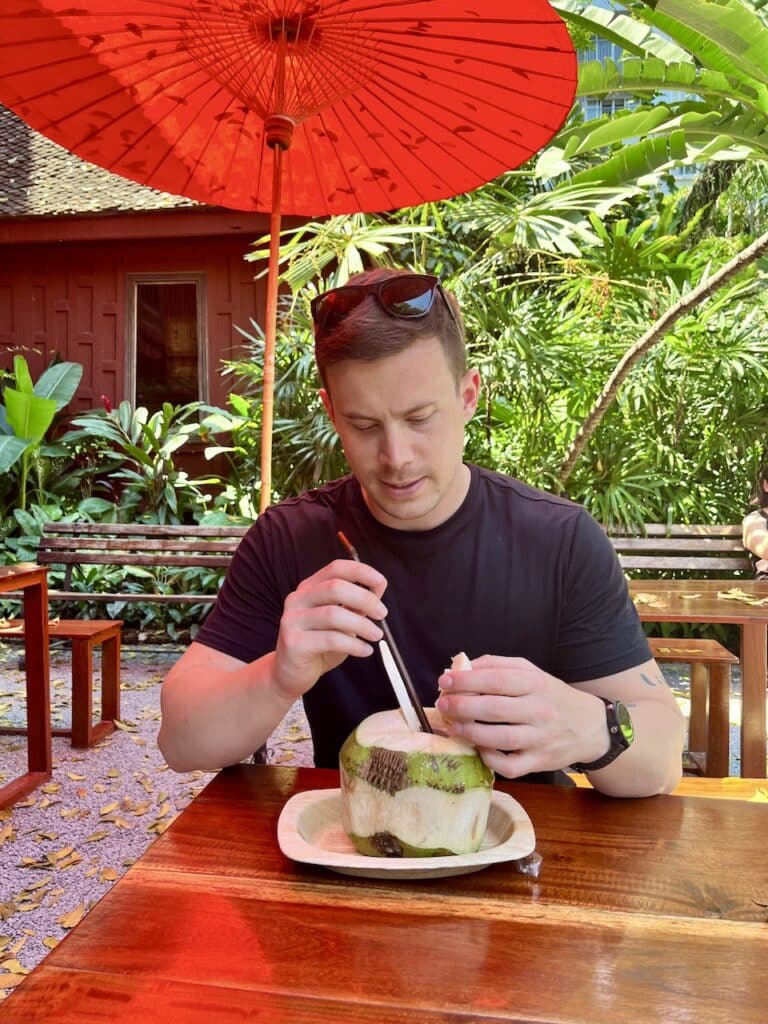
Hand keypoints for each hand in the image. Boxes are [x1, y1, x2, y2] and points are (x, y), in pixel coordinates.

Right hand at [272, 558, 386, 699]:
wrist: (290, 674)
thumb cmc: (320, 646)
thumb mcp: (342, 622)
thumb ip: (356, 605)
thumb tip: (379, 586)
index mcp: (309, 588)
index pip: (336, 568)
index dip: (361, 571)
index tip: (381, 582)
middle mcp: (297, 599)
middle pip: (335, 587)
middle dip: (365, 599)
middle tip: (382, 614)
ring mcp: (292, 620)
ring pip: (334, 614)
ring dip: (362, 624)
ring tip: (376, 635)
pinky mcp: (293, 642)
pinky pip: (330, 639)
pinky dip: (354, 644)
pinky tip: (365, 650)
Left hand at [436, 655, 608, 777]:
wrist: (591, 727)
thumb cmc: (551, 696)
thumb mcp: (531, 673)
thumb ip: (497, 666)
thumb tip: (462, 668)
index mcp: (536, 684)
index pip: (496, 680)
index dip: (466, 680)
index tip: (444, 681)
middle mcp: (540, 711)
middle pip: (494, 709)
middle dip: (462, 706)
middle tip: (443, 703)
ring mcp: (540, 739)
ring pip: (499, 738)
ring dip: (470, 732)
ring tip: (453, 725)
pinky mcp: (540, 762)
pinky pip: (510, 766)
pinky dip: (489, 758)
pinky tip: (477, 748)